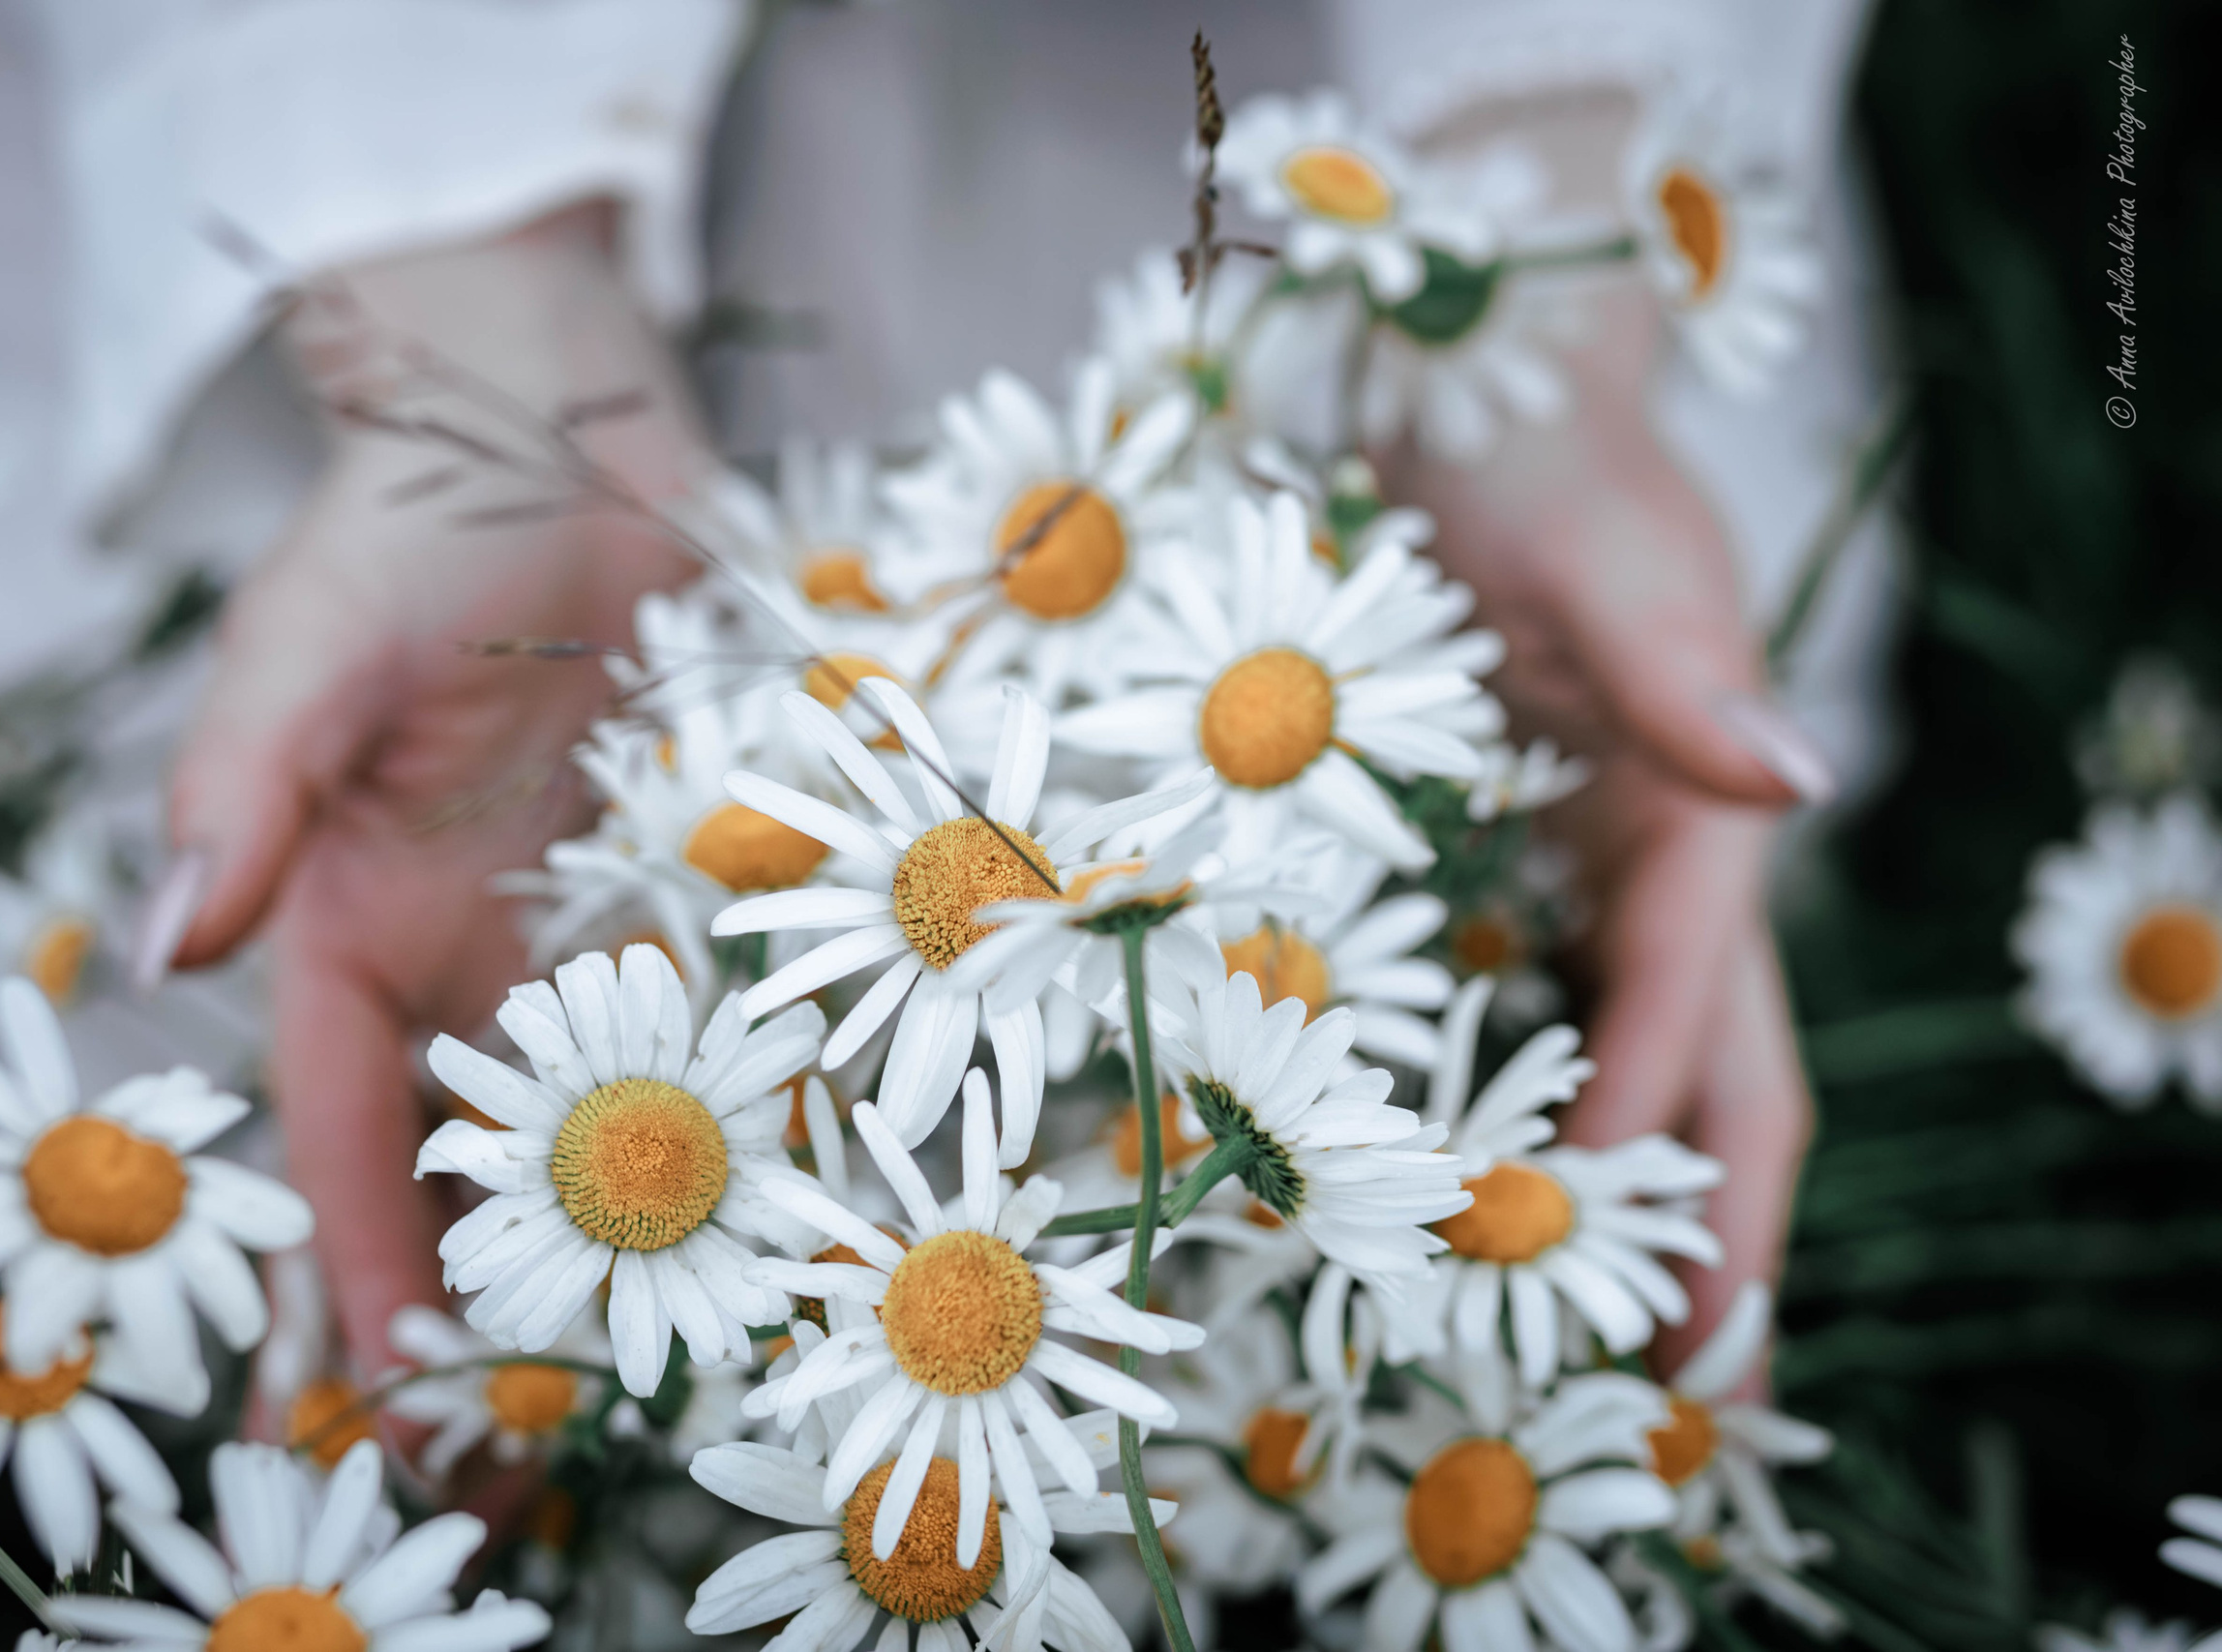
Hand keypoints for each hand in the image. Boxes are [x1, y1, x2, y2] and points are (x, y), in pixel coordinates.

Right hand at [154, 206, 699, 1377]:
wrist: (560, 433)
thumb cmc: (406, 527)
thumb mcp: (306, 648)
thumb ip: (244, 785)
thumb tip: (170, 936)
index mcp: (353, 925)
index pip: (351, 1121)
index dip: (365, 1247)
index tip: (394, 1372)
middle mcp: (477, 953)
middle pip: (488, 1153)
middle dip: (508, 1287)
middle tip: (537, 1435)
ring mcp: (596, 923)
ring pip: (621, 1107)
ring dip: (650, 1226)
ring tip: (697, 1355)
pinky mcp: (700, 876)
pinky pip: (734, 1001)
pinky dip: (766, 1089)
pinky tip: (822, 1176)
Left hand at [1384, 273, 1824, 1383]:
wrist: (1481, 410)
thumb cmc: (1546, 465)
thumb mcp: (1611, 553)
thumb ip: (1688, 668)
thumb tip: (1793, 779)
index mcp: (1703, 822)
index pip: (1686, 1008)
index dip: (1645, 1134)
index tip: (1583, 1263)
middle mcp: (1668, 875)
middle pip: (1720, 1087)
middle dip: (1716, 1245)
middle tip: (1689, 1411)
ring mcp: (1600, 886)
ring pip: (1646, 1085)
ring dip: (1639, 1222)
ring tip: (1608, 1371)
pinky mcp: (1531, 876)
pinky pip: (1553, 1030)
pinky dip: (1544, 1133)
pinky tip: (1493, 1210)